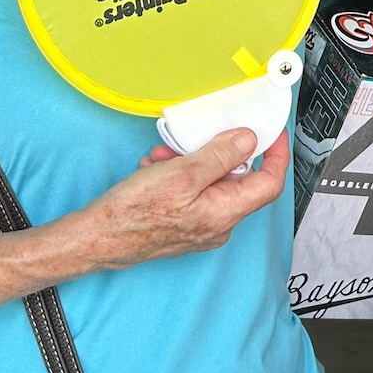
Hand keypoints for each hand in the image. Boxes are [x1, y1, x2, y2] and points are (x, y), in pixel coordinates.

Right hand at [59, 128, 285, 274]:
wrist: (97, 239)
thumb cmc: (134, 212)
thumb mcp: (181, 173)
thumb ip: (220, 156)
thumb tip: (249, 141)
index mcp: (225, 213)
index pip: (269, 183)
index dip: (275, 155)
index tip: (271, 133)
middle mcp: (218, 225)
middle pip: (235, 179)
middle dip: (214, 152)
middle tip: (192, 140)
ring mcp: (200, 228)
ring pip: (209, 183)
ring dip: (189, 161)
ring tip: (162, 156)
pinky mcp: (183, 226)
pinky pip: (192, 193)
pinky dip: (177, 175)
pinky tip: (154, 169)